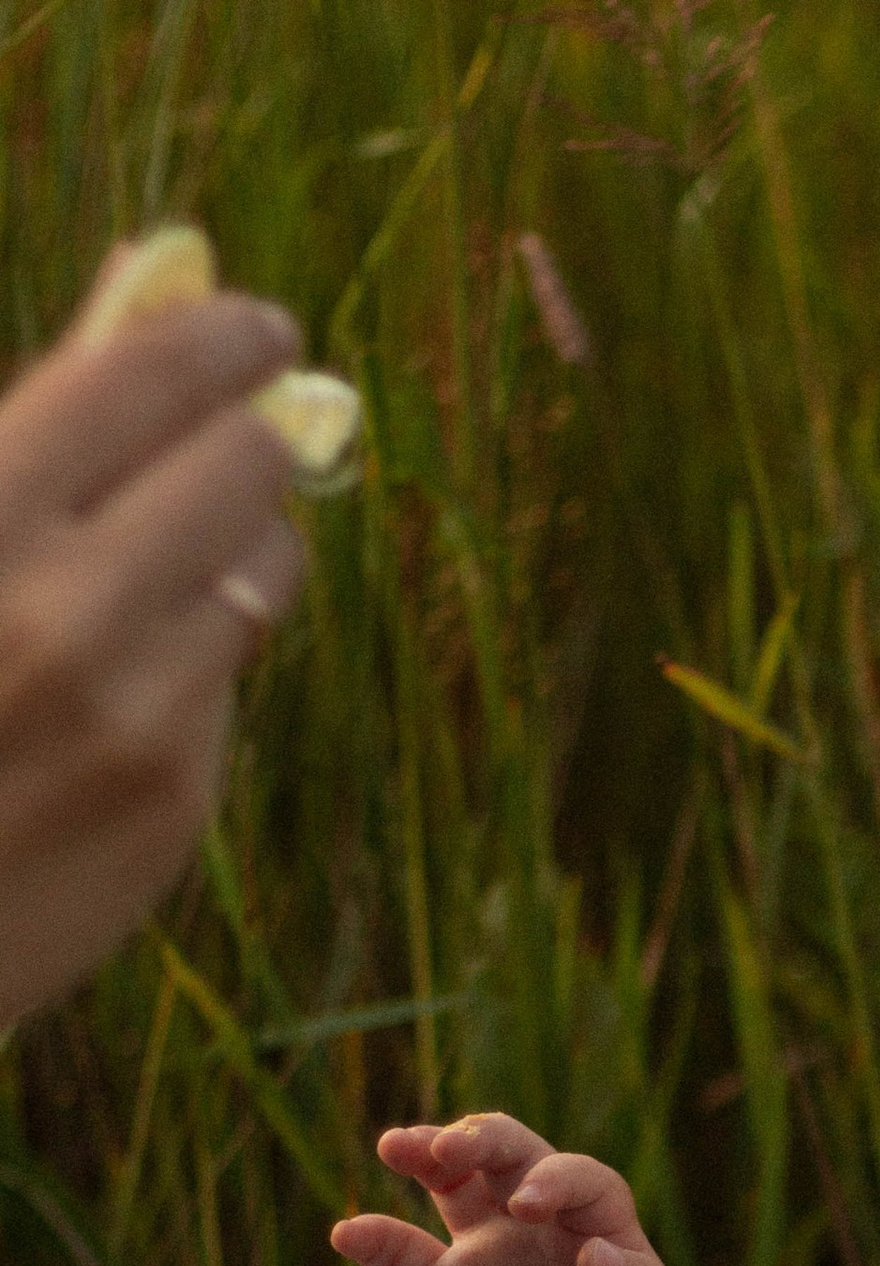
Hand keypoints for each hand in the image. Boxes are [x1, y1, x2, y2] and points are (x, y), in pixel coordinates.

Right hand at [0, 265, 308, 1027]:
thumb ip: (45, 413)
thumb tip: (160, 279)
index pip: (145, 378)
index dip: (220, 337)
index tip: (263, 329)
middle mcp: (63, 610)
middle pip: (243, 467)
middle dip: (257, 436)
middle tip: (261, 425)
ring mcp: (132, 715)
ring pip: (263, 573)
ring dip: (247, 543)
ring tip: (192, 549)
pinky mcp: (173, 802)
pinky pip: (226, 679)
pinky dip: (199, 653)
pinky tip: (133, 672)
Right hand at [332, 1110, 693, 1265]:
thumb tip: (599, 1254)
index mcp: (600, 1232)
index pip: (578, 1179)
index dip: (554, 1178)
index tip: (528, 1204)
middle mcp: (541, 1230)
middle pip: (510, 1156)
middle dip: (480, 1140)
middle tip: (450, 1150)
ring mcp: (488, 1257)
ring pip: (453, 1184)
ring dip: (424, 1154)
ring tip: (395, 1147)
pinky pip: (402, 1258)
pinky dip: (373, 1240)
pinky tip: (347, 1234)